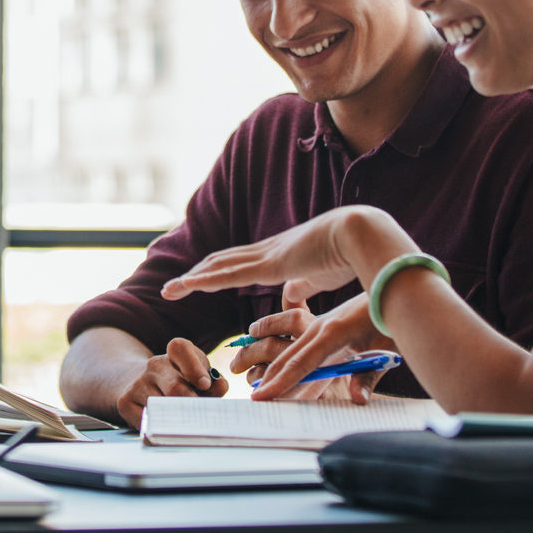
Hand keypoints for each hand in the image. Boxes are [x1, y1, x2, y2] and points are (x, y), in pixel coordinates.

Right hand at [114, 337, 228, 429]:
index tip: (205, 384)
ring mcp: (137, 384)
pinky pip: (148, 421)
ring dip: (178, 419)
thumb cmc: (177, 381)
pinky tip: (166, 425)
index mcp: (174, 353)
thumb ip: (213, 382)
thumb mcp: (196, 375)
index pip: (180, 349)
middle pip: (175, 387)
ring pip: (162, 408)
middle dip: (191, 404)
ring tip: (185, 421)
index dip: (194, 367)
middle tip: (199, 414)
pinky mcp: (125, 402)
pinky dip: (160, 427)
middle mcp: (154, 365)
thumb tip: (221, 386)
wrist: (135, 382)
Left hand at [160, 207, 398, 303]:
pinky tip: (187, 285)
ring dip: (192, 278)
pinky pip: (229, 274)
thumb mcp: (320, 276)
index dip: (218, 271)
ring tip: (169, 290)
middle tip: (174, 286)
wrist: (362, 234)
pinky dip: (204, 280)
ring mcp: (266, 256)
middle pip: (222, 261)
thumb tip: (289, 298)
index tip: (199, 280)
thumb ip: (302, 286)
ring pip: (218, 267)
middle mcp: (267, 251)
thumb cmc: (350, 255)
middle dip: (197, 274)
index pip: (241, 262)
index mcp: (280, 254)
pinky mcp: (269, 265)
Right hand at [235, 293, 391, 403]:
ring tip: (250, 376)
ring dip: (270, 363)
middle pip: (288, 355)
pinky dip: (285, 353)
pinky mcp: (326, 322)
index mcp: (334, 333)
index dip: (281, 382)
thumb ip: (368, 377)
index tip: (261, 396)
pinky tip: (274, 359)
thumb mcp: (387, 349)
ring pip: (290, 346)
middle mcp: (322, 326)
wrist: (396, 286)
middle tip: (250, 396)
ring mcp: (322, 322)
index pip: (302, 363)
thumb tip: (357, 400)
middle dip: (268, 376)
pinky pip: (299, 340)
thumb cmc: (393, 320)